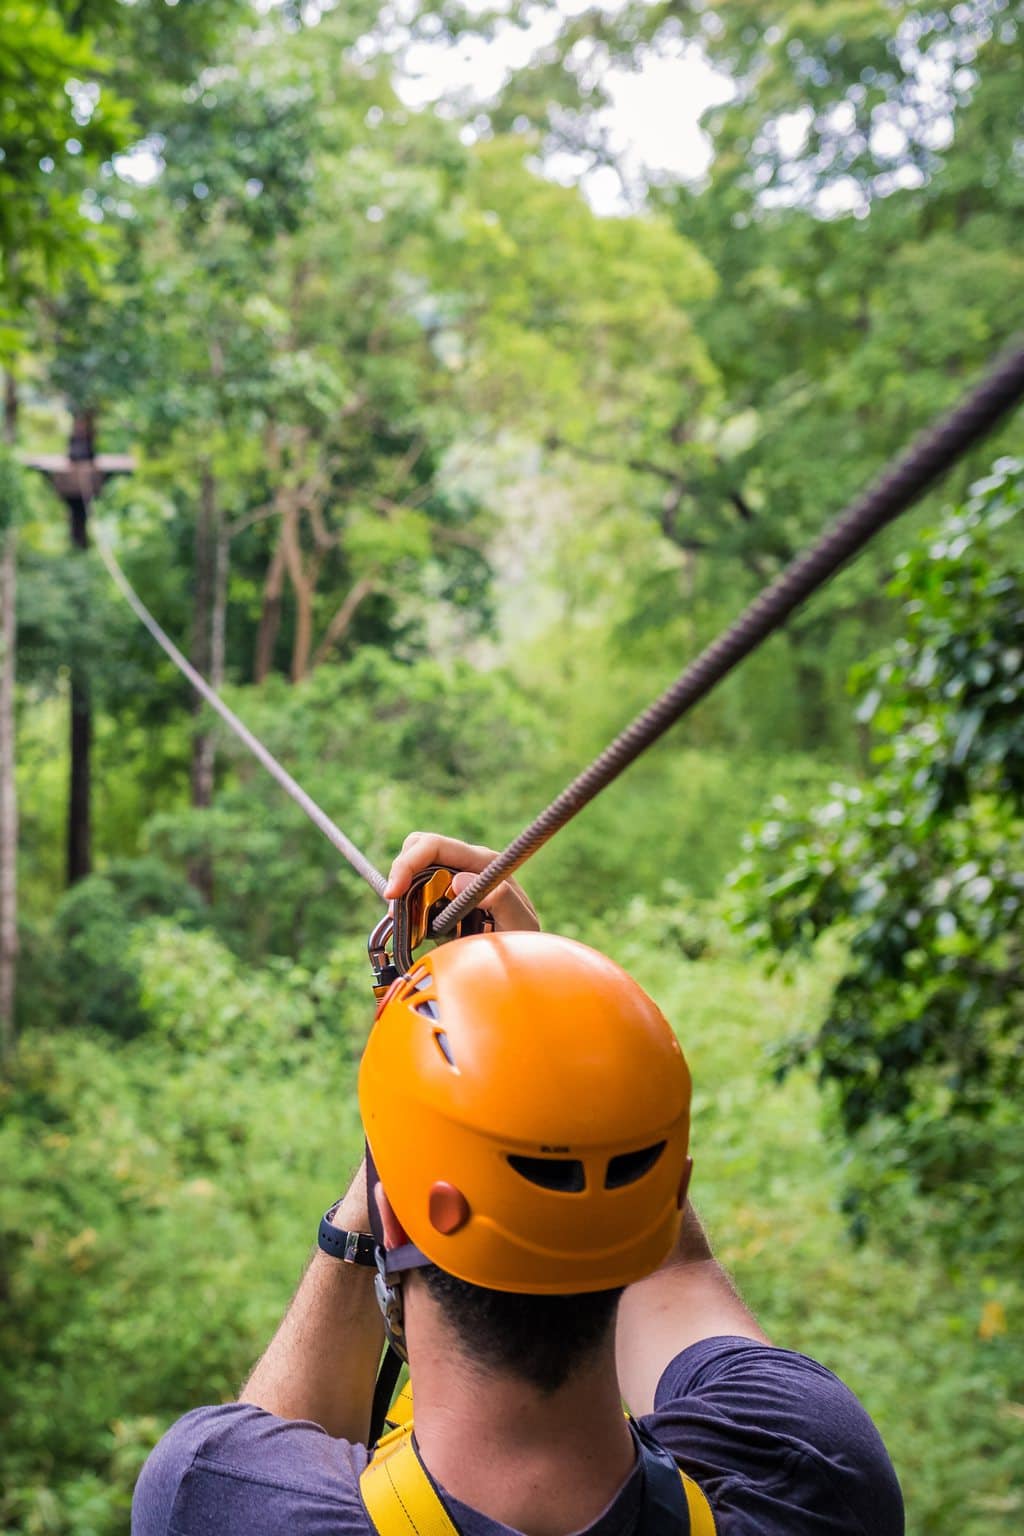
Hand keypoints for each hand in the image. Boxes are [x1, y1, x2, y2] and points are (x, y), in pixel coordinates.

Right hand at [384, 831, 539, 932]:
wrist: (521, 956)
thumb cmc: (523, 938)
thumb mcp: (520, 923)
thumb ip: (501, 900)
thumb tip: (459, 881)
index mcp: (482, 862)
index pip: (436, 846)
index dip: (409, 863)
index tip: (395, 893)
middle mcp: (465, 864)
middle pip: (418, 847)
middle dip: (400, 872)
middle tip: (394, 907)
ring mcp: (451, 877)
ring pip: (412, 867)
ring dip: (401, 892)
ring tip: (404, 920)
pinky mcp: (441, 894)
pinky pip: (414, 889)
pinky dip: (404, 904)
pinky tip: (410, 924)